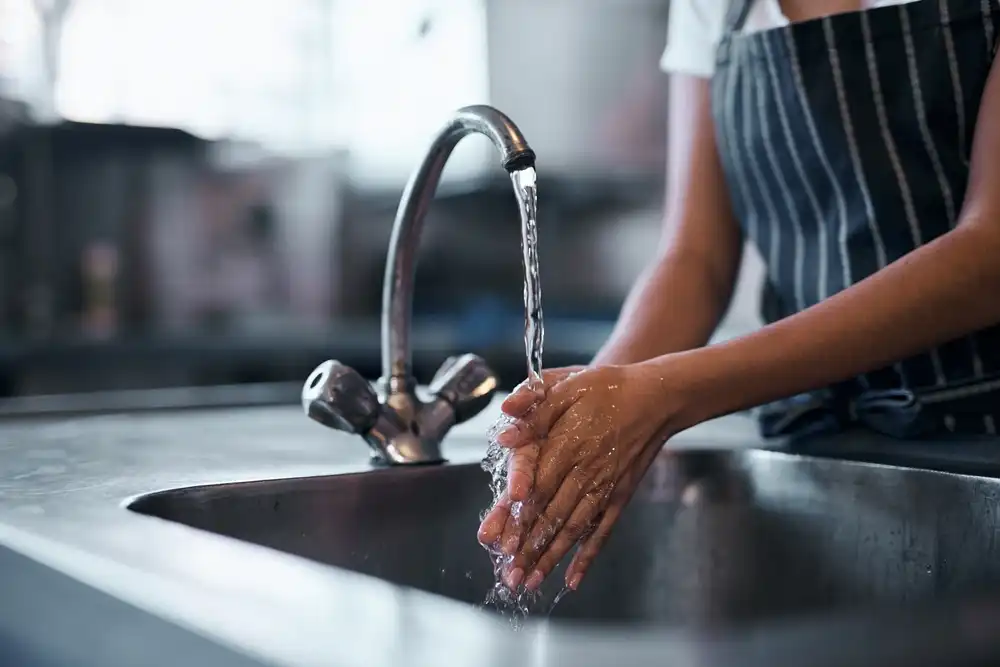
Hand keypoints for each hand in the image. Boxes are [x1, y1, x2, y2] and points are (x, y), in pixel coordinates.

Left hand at [478, 360, 686, 591]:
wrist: (656, 396)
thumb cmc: (608, 388)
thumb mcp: (568, 385)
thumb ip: (534, 409)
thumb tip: (504, 430)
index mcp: (568, 445)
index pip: (537, 489)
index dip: (518, 517)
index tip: (501, 542)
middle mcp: (586, 472)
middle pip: (552, 516)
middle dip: (528, 548)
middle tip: (509, 576)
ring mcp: (605, 487)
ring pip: (573, 529)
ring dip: (550, 558)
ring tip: (529, 583)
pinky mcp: (620, 495)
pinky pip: (602, 530)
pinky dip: (588, 556)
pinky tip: (573, 579)